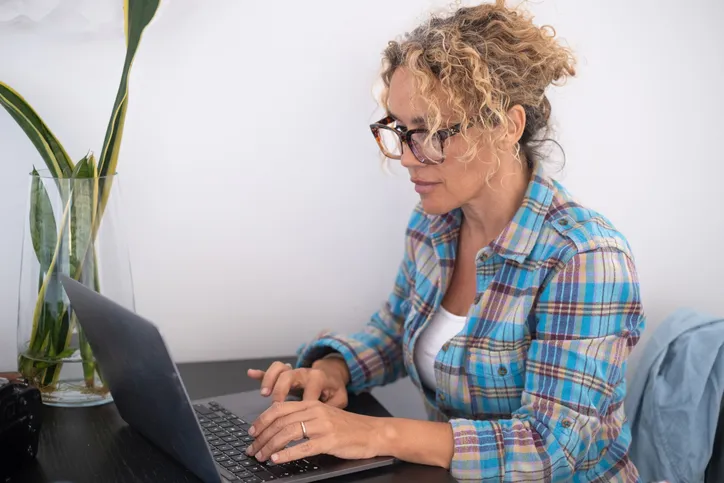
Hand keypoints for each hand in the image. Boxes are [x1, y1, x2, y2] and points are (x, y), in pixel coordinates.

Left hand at [245, 400, 383, 463]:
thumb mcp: (324, 416)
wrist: (373, 432)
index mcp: (312, 404)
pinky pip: (303, 447)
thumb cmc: (348, 427)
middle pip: (280, 421)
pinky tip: (277, 459)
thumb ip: (304, 417)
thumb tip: (279, 428)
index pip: (279, 408)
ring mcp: (323, 425)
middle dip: (262, 436)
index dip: (262, 420)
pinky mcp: (330, 440)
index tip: (252, 432)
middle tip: (252, 449)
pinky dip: (287, 453)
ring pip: (288, 432)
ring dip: (270, 445)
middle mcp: (315, 411)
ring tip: (261, 456)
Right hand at [246, 358, 349, 407]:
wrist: (332, 373)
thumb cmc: (334, 389)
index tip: (300, 419)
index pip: (309, 391)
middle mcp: (304, 372)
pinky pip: (270, 371)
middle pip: (290, 376)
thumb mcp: (340, 398)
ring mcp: (293, 372)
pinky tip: (251, 374)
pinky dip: (261, 373)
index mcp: (318, 378)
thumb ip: (332, 406)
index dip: (304, 404)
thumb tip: (323, 416)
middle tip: (275, 404)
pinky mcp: (285, 374)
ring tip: (264, 394)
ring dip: (269, 380)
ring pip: (279, 369)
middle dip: (281, 389)